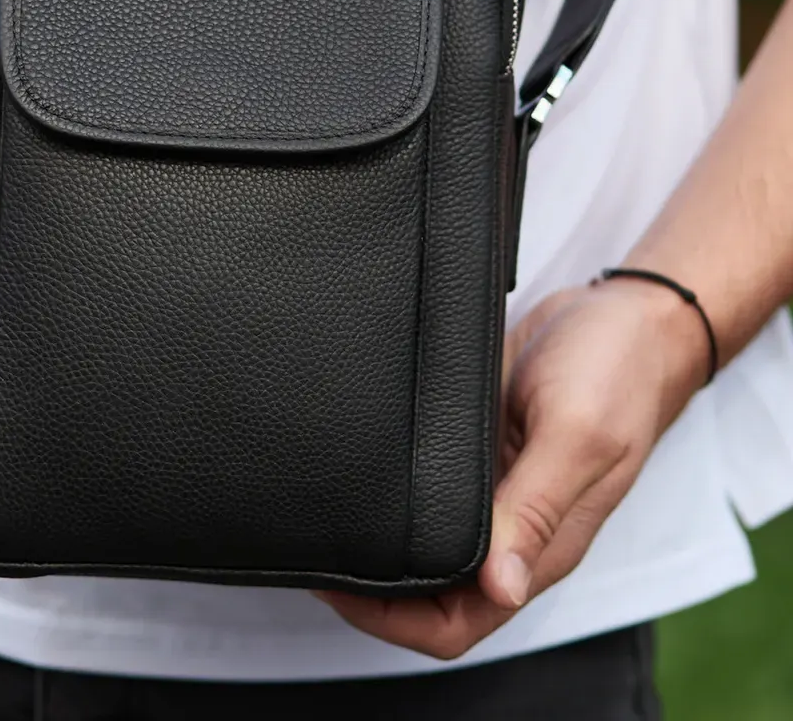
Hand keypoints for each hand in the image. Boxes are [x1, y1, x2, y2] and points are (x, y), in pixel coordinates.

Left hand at [317, 276, 709, 659]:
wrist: (628, 317)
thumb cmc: (619, 375)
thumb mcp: (578, 438)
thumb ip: (538, 510)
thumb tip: (501, 586)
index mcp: (540, 544)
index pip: (458, 623)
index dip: (392, 620)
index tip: (338, 587)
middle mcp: (512, 526)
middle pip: (431, 593)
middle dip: (369, 589)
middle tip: (312, 552)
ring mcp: (493, 487)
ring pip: (426, 540)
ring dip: (378, 540)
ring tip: (322, 516)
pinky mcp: (479, 446)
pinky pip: (431, 485)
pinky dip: (392, 487)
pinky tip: (359, 467)